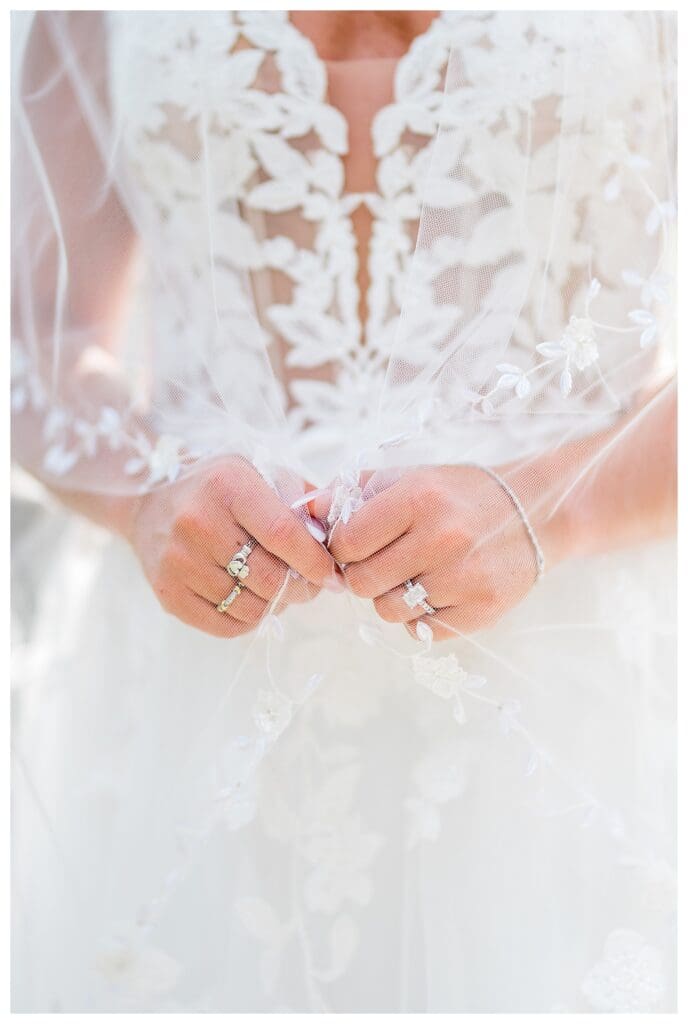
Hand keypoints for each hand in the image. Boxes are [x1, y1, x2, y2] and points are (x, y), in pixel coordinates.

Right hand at [126, 456, 337, 637]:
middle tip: (310, 584)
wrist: (148, 501)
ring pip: (251, 607)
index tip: (334, 574)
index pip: (283, 533)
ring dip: (275, 604)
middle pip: (270, 578)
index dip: (315, 561)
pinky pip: (226, 626)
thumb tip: (338, 530)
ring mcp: (178, 562)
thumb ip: (299, 499)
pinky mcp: (168, 594)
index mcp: (227, 487)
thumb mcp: (256, 473)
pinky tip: (250, 597)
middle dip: (302, 588)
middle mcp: (197, 523)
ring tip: (275, 586)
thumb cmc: (216, 487)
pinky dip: (249, 619)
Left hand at [324, 464, 559, 639]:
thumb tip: (307, 510)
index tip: (357, 543)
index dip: (343, 546)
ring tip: (414, 575)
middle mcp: (442, 537)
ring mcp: (464, 577)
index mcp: (419, 498)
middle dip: (364, 574)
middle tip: (384, 561)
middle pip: (362, 582)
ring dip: (391, 597)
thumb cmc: (461, 495)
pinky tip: (439, 590)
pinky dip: (420, 616)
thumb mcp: (411, 478)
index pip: (347, 542)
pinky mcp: (482, 610)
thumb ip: (356, 491)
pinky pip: (420, 630)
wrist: (536, 513)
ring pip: (388, 610)